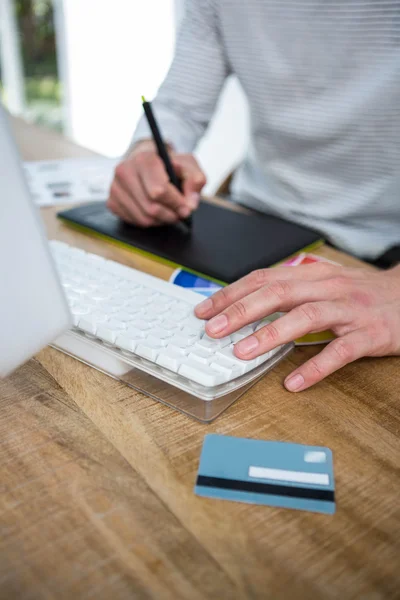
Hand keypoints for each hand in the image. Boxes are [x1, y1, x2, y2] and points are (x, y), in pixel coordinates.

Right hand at [107, 140, 205, 225]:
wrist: (147, 162)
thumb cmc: (168, 164)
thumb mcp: (188, 165)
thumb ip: (196, 180)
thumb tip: (190, 204)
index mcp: (143, 159)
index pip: (159, 191)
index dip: (176, 203)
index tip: (186, 207)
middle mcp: (124, 171)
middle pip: (151, 208)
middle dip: (170, 214)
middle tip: (179, 212)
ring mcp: (115, 188)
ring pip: (143, 218)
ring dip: (161, 220)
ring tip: (168, 211)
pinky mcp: (111, 202)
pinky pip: (134, 222)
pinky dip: (148, 222)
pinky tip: (154, 210)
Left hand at [195, 263, 399, 391]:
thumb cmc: (361, 294)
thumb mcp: (324, 284)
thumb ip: (290, 292)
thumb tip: (246, 305)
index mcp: (313, 276)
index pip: (264, 279)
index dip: (232, 293)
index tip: (205, 310)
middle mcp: (329, 288)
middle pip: (279, 293)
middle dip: (242, 310)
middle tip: (213, 329)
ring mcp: (350, 311)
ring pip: (306, 317)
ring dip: (271, 334)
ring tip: (243, 352)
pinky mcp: (369, 335)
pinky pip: (340, 351)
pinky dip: (315, 367)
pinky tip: (294, 382)